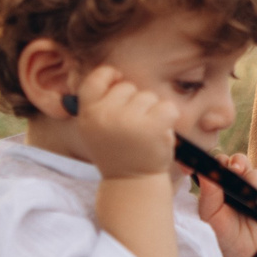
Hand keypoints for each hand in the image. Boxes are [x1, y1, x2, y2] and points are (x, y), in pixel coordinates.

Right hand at [71, 64, 180, 180]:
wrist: (132, 184)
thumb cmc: (117, 152)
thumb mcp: (95, 129)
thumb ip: (99, 104)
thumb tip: (115, 72)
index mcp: (88, 114)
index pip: (96, 78)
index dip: (110, 76)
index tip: (118, 82)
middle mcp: (104, 115)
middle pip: (127, 87)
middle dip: (134, 103)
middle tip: (131, 130)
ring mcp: (128, 120)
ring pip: (148, 96)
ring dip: (151, 113)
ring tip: (144, 135)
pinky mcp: (152, 126)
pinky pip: (167, 106)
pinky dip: (169, 119)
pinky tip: (159, 134)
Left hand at [194, 150, 256, 256]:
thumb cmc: (226, 241)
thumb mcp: (211, 219)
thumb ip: (208, 195)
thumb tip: (205, 171)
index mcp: (220, 191)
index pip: (219, 166)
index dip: (219, 161)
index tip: (219, 164)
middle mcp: (239, 189)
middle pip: (239, 162)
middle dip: (239, 162)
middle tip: (237, 170)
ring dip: (255, 178)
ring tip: (253, 194)